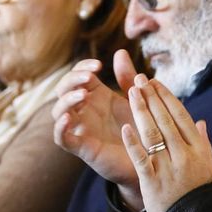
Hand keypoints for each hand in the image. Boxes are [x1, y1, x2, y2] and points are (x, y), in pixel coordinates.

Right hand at [53, 51, 142, 202]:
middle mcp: (84, 110)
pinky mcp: (81, 147)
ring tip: (84, 94)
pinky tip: (68, 117)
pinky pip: (61, 138)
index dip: (82, 67)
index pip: (77, 75)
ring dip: (67, 100)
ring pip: (58, 111)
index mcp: (96, 96)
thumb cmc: (143, 128)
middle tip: (90, 77)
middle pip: (63, 90)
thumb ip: (128, 78)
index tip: (99, 65)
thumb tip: (119, 51)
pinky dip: (60, 128)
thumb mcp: (136, 99)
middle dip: (72, 80)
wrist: (152, 159)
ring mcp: (80, 128)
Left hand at [121, 74, 211, 211]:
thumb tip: (200, 122)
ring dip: (141, 111)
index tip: (155, 82)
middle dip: (151, 97)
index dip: (166, 97)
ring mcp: (168, 167)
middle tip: (139, 79)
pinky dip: (133, 142)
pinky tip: (125, 127)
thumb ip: (204, 142)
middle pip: (165, 120)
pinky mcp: (153, 182)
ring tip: (131, 93)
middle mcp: (184, 154)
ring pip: (153, 133)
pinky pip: (141, 158)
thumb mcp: (210, 166)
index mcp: (198, 148)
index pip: (181, 116)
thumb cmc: (203, 195)